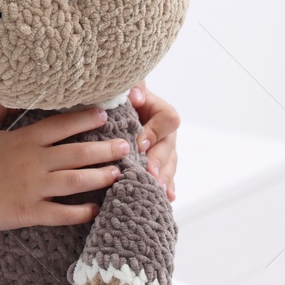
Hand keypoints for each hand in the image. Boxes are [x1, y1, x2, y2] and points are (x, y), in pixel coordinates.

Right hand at [0, 101, 127, 233]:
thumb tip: (13, 91)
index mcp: (22, 139)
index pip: (61, 125)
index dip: (85, 119)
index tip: (103, 115)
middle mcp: (33, 162)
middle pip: (77, 153)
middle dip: (104, 149)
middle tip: (126, 146)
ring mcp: (32, 189)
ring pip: (76, 182)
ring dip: (100, 176)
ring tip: (118, 173)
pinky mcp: (28, 212)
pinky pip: (61, 213)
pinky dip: (81, 212)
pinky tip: (96, 209)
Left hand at [129, 80, 178, 201]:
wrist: (114, 112)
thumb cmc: (119, 97)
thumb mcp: (124, 88)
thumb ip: (133, 86)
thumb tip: (136, 95)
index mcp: (158, 111)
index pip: (168, 119)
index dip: (156, 131)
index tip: (140, 144)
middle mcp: (164, 132)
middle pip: (170, 147)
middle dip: (159, 161)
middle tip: (150, 173)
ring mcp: (163, 150)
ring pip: (169, 165)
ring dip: (164, 177)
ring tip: (157, 189)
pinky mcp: (156, 164)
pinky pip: (166, 177)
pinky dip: (167, 187)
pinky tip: (167, 198)